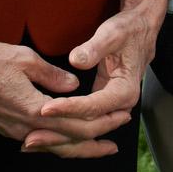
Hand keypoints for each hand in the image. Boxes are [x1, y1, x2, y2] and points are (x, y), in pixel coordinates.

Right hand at [0, 19, 126, 158]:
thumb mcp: (25, 59)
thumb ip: (53, 75)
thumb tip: (75, 84)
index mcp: (35, 111)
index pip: (79, 125)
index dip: (103, 123)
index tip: (121, 117)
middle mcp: (25, 128)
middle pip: (69, 145)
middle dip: (96, 143)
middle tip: (117, 140)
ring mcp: (14, 131)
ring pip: (53, 147)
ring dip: (78, 148)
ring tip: (98, 147)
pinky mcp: (5, 127)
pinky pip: (39, 142)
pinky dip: (58, 143)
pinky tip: (64, 140)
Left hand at [25, 0, 168, 154]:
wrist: (140, 30)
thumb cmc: (127, 31)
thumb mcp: (112, 34)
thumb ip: (94, 48)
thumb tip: (76, 61)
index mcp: (125, 91)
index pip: (93, 107)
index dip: (69, 109)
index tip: (46, 109)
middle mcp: (120, 105)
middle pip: (88, 127)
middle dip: (59, 132)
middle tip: (31, 136)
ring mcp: (111, 108)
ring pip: (84, 130)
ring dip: (58, 136)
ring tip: (31, 141)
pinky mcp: (101, 105)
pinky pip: (82, 122)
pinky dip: (63, 129)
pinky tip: (42, 132)